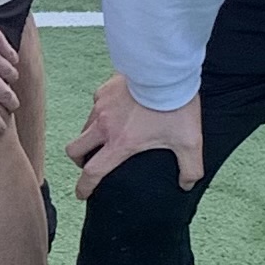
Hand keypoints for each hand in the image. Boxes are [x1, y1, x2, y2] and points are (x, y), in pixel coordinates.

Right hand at [68, 72, 204, 194]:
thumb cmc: (176, 106)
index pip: (93, 172)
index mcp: (120, 143)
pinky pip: (95, 106)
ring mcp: (100, 106)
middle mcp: (104, 126)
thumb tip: (185, 185)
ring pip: (84, 128)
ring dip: (90, 137)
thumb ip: (190, 169)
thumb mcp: (190, 142)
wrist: (166, 70)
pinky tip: (118, 111)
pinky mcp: (104, 90)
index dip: (84, 187)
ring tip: (107, 137)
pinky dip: (101, 114)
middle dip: (79, 161)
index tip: (82, 194)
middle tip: (91, 163)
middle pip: (74, 150)